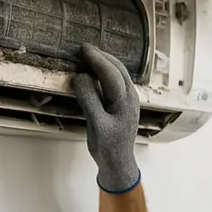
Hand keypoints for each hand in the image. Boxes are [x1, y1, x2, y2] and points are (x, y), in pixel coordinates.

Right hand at [73, 43, 140, 193]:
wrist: (119, 163)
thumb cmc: (108, 146)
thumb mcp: (96, 125)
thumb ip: (90, 100)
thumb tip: (81, 77)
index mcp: (125, 101)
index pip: (111, 73)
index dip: (97, 59)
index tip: (83, 48)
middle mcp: (130, 97)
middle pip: (117, 69)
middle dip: (101, 56)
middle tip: (82, 48)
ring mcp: (128, 100)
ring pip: (118, 74)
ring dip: (103, 63)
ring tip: (87, 56)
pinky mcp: (123, 104)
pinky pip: (115, 82)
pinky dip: (104, 72)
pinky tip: (93, 72)